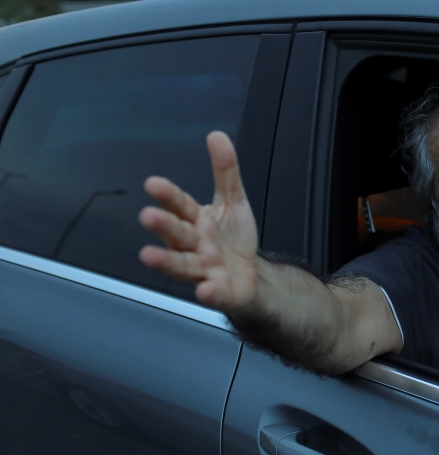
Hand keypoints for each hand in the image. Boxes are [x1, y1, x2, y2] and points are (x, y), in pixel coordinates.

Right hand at [138, 131, 258, 310]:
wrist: (250, 276)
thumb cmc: (231, 239)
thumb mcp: (233, 202)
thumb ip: (225, 172)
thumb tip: (216, 135)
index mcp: (195, 221)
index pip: (180, 205)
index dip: (168, 196)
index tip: (153, 183)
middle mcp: (193, 245)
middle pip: (176, 234)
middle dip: (162, 225)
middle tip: (148, 215)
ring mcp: (203, 270)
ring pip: (181, 265)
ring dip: (165, 261)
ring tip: (147, 256)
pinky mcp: (217, 293)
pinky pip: (211, 294)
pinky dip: (207, 293)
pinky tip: (204, 290)